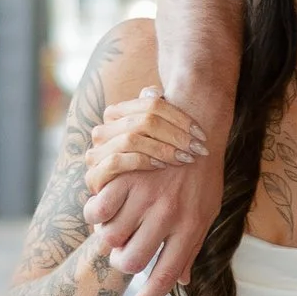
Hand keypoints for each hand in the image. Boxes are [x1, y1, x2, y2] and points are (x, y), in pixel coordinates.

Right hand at [81, 85, 202, 192]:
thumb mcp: (159, 140)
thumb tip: (156, 91)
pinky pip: (117, 161)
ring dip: (163, 148)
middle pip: (144, 120)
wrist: (128, 204)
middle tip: (198, 148)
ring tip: (184, 158)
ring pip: (131, 138)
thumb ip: (157, 113)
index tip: (201, 134)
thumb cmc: (151, 167)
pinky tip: (162, 166)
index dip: (180, 116)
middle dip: (176, 135)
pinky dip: (142, 161)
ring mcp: (96, 152)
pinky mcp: (94, 175)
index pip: (151, 103)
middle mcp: (103, 130)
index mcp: (117, 114)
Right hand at [85, 99, 224, 295]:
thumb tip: (183, 282)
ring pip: (110, 236)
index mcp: (190, 228)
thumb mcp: (207, 212)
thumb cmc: (203, 173)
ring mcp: (146, 195)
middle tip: (123, 254)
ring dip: (107, 238)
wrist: (197, 123)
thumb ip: (191, 247)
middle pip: (131, 260)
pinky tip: (101, 208)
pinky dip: (95, 214)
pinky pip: (98, 207)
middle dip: (122, 264)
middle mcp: (168, 216)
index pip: (165, 277)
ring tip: (112, 229)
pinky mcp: (127, 175)